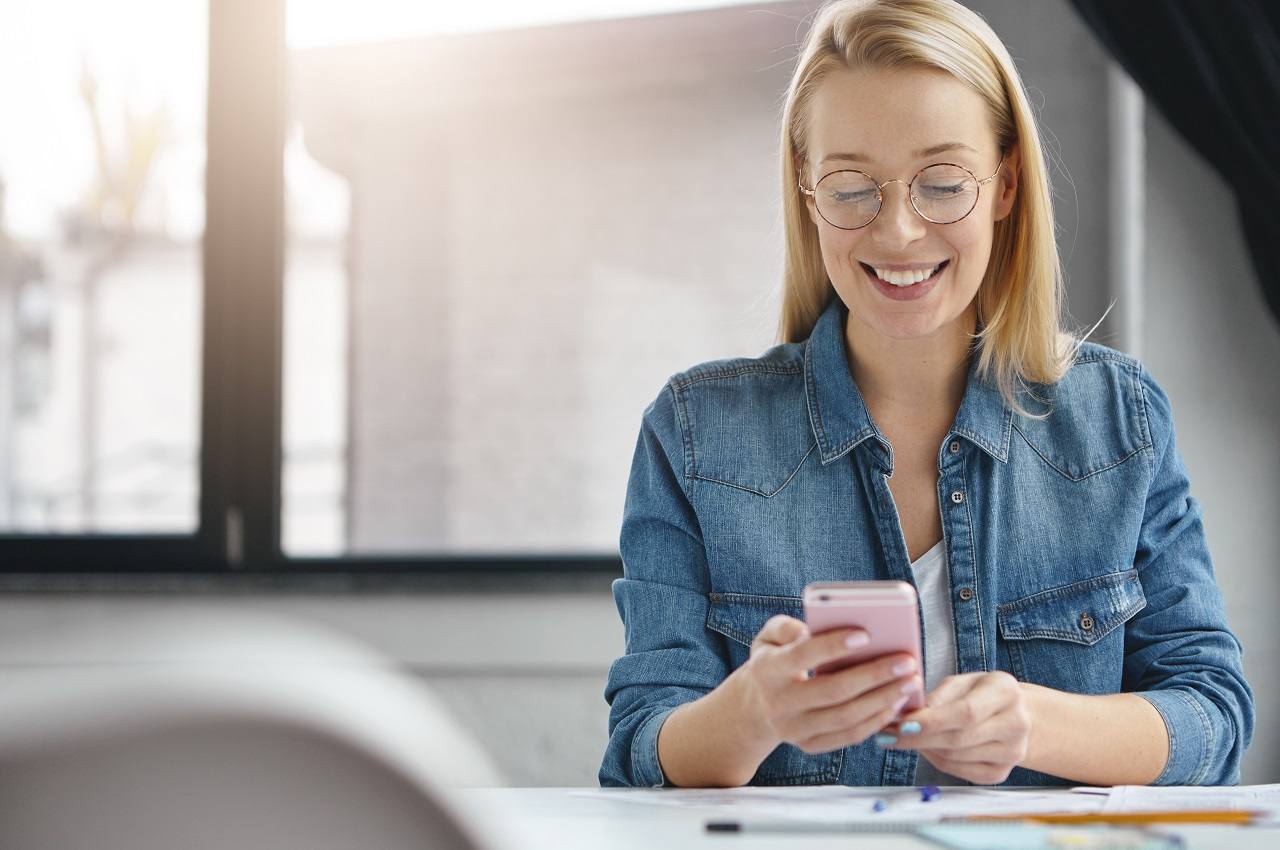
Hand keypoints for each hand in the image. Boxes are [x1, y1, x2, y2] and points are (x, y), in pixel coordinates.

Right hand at [730, 614, 922, 754]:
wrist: (754, 707)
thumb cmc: (773, 662)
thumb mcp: (767, 637)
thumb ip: (784, 627)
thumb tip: (809, 630)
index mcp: (768, 670)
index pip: (802, 657)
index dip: (833, 646)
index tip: (865, 634)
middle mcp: (780, 704)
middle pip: (833, 691)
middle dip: (874, 675)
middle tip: (906, 661)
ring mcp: (795, 729)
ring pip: (846, 717)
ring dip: (883, 700)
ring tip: (909, 681)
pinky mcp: (810, 746)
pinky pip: (849, 736)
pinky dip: (876, 720)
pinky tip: (896, 702)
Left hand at [879, 671, 1031, 783]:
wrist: (1013, 714)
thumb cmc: (979, 692)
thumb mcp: (960, 682)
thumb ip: (936, 697)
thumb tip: (906, 714)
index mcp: (1006, 691)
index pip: (965, 712)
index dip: (931, 722)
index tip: (900, 724)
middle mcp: (1016, 723)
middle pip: (959, 739)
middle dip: (919, 739)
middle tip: (888, 735)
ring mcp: (1013, 752)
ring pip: (956, 757)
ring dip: (923, 749)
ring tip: (901, 738)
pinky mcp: (1001, 773)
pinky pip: (959, 771)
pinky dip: (936, 760)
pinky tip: (923, 748)